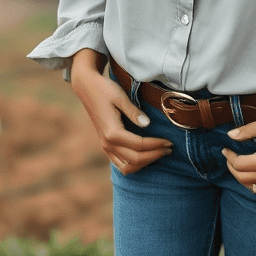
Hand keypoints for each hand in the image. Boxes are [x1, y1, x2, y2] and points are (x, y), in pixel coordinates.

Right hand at [70, 49, 171, 173]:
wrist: (86, 87)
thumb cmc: (104, 89)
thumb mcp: (120, 97)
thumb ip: (134, 112)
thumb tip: (147, 125)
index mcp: (112, 132)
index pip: (140, 145)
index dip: (156, 144)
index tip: (169, 141)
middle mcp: (107, 143)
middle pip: (135, 159)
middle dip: (154, 155)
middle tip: (169, 148)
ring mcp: (105, 146)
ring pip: (127, 167)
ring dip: (145, 163)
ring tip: (159, 153)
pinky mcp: (105, 145)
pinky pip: (120, 163)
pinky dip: (134, 164)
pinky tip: (146, 155)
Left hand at [221, 81, 255, 201]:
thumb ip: (248, 130)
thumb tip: (230, 136)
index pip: (238, 165)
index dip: (229, 156)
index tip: (225, 148)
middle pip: (243, 178)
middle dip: (232, 167)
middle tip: (230, 157)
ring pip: (255, 190)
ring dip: (244, 180)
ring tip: (242, 168)